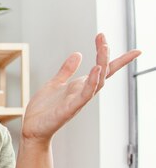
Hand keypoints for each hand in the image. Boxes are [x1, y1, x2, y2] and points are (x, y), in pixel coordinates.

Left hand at [22, 33, 140, 142]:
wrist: (33, 128)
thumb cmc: (44, 110)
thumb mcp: (55, 84)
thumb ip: (67, 70)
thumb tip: (78, 53)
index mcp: (80, 86)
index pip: (103, 70)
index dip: (118, 60)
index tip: (135, 50)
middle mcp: (82, 93)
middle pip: (102, 72)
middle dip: (105, 55)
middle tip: (104, 39)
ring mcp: (78, 101)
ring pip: (97, 82)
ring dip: (101, 65)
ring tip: (104, 48)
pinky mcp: (69, 109)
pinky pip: (84, 95)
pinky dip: (91, 83)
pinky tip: (95, 70)